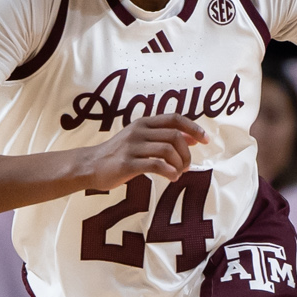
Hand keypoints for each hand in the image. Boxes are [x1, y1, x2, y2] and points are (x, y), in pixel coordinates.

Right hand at [78, 114, 206, 188]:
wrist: (90, 165)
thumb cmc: (118, 155)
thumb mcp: (141, 140)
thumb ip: (163, 137)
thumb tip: (192, 138)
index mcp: (143, 123)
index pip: (174, 118)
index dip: (193, 127)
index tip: (205, 140)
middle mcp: (139, 131)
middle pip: (174, 136)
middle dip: (187, 153)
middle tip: (187, 166)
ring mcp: (132, 147)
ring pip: (167, 150)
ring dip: (179, 164)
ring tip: (178, 173)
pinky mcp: (127, 163)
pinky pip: (156, 165)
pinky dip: (169, 171)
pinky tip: (171, 178)